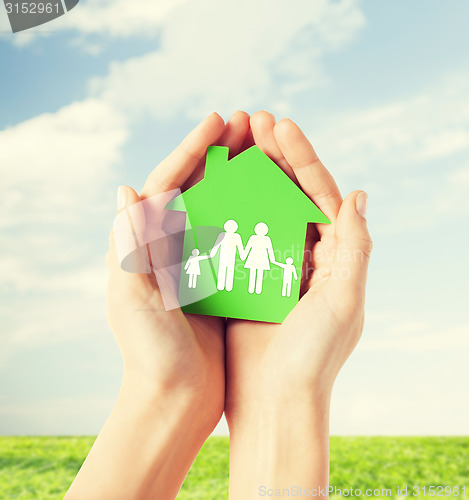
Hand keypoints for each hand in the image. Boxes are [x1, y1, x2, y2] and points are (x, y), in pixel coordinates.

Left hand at [66, 112, 251, 499]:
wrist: (174, 398)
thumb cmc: (149, 353)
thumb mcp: (132, 298)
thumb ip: (129, 246)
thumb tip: (125, 189)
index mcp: (145, 244)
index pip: (168, 182)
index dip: (193, 148)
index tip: (220, 120)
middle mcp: (171, 246)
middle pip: (199, 187)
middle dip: (222, 152)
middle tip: (250, 122)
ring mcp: (199, 261)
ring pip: (224, 206)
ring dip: (244, 176)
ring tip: (268, 149)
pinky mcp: (222, 280)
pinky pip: (243, 236)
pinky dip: (258, 214)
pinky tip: (280, 198)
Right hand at [225, 111, 371, 494]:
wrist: (275, 403)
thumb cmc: (313, 358)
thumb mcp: (344, 301)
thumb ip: (355, 248)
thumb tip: (358, 193)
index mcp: (336, 257)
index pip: (321, 194)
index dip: (302, 158)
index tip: (278, 126)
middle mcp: (307, 257)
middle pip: (291, 194)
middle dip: (274, 156)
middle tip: (251, 121)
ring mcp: (274, 265)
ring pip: (261, 209)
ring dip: (248, 176)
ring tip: (230, 144)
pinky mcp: (247, 280)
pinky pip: (236, 236)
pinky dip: (226, 211)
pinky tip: (210, 188)